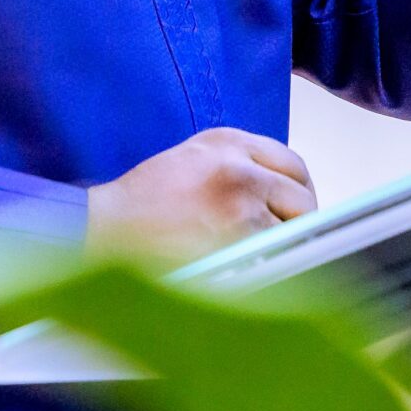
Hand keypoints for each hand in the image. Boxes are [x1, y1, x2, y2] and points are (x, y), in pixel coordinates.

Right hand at [84, 127, 317, 263]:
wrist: (108, 228)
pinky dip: (271, 264)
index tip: (295, 209)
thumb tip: (278, 190)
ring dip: (285, 246)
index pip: (292, 163)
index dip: (299, 191)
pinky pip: (275, 254)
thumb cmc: (142, 200)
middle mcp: (239, 166)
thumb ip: (237, 163)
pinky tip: (255, 269)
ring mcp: (241, 202)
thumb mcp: (192, 158)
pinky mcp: (236, 238)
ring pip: (293, 228)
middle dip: (300, 220)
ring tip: (265, 258)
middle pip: (302, 194)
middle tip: (289, 239)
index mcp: (228, 141)